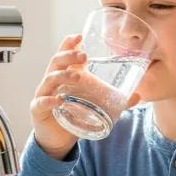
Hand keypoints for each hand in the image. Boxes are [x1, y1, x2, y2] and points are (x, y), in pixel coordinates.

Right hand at [30, 34, 140, 159]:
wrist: (58, 139)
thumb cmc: (74, 114)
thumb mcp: (94, 104)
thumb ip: (115, 101)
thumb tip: (137, 96)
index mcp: (64, 75)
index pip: (63, 54)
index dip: (68, 43)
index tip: (79, 36)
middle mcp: (52, 82)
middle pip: (56, 62)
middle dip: (68, 56)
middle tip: (83, 55)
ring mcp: (43, 94)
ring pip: (49, 79)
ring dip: (63, 76)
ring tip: (77, 77)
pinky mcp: (38, 110)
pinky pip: (41, 102)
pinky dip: (49, 100)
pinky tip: (58, 100)